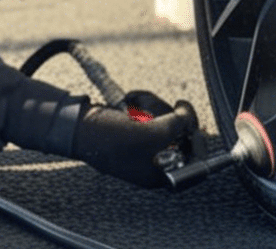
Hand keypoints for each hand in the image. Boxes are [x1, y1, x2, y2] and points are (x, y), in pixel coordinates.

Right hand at [71, 102, 197, 187]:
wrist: (77, 125)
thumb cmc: (112, 138)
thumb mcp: (155, 133)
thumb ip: (180, 124)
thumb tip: (188, 114)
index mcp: (160, 175)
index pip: (195, 163)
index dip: (198, 143)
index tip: (193, 126)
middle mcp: (155, 162)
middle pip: (182, 136)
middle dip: (167, 117)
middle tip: (152, 112)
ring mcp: (145, 143)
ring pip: (168, 119)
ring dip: (152, 105)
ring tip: (134, 103)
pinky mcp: (135, 127)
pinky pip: (152, 111)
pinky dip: (143, 101)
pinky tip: (129, 101)